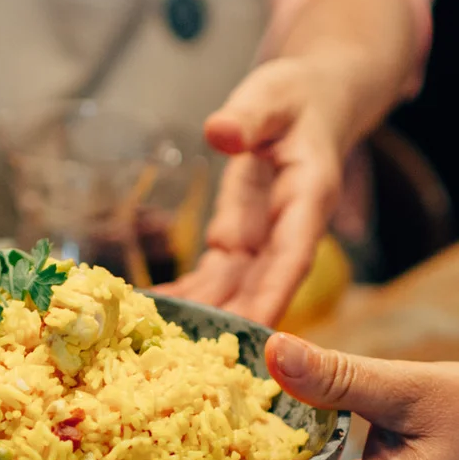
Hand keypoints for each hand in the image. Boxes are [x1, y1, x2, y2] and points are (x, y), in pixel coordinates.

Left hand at [162, 57, 352, 325]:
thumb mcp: (270, 96)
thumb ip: (247, 117)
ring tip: (162, 349)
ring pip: (234, 291)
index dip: (275, 295)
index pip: (293, 256)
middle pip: (263, 288)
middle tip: (198, 363)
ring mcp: (261, 242)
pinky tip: (152, 314)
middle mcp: (287, 232)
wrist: (307, 106)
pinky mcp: (237, 241)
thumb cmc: (294, 98)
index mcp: (307, 199)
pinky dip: (185, 296)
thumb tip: (219, 132)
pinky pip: (212, 277)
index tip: (258, 333)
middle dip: (232, 325)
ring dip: (203, 319)